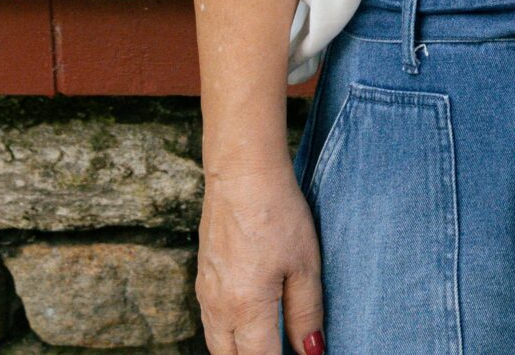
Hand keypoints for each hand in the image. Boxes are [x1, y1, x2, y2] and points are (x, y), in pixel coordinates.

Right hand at [197, 162, 323, 354]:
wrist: (241, 177)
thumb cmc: (278, 216)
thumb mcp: (305, 266)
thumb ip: (306, 314)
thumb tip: (312, 353)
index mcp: (245, 309)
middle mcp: (218, 309)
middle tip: (286, 351)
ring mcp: (205, 296)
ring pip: (218, 345)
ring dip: (241, 352)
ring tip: (271, 343)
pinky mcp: (202, 281)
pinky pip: (211, 324)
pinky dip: (229, 335)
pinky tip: (251, 325)